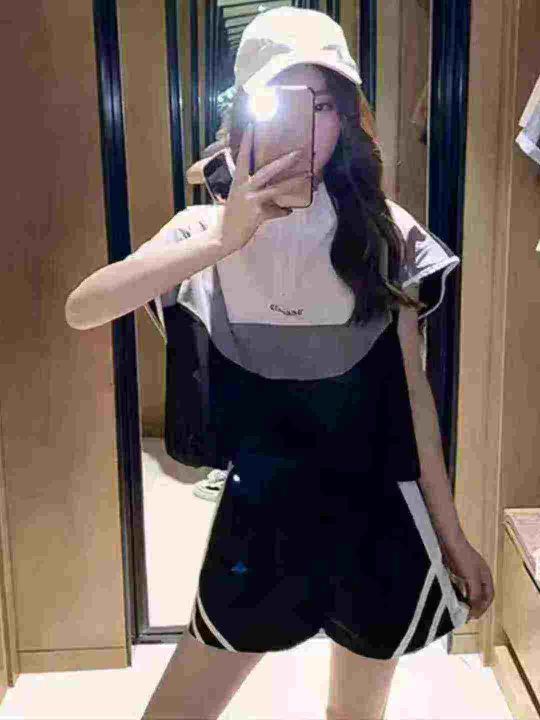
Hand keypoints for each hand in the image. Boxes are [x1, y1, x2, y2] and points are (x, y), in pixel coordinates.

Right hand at [216, 123, 310, 254]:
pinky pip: (277, 211)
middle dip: (284, 161)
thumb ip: (258, 195)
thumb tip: (278, 198)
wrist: (224, 236)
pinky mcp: (258, 214)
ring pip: (276, 189)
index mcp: (238, 181)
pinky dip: (283, 211)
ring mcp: (251, 200)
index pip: (242, 157)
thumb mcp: (242, 200)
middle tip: (298, 152)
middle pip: (267, 171)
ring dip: (293, 182)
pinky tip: (288, 211)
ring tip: (307, 175)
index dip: (247, 141)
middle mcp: (244, 188)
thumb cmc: (234, 216)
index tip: (252, 124)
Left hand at [441, 537, 494, 619]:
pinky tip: (450, 597)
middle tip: (465, 616)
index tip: (473, 617)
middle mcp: (478, 574)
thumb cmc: (462, 556)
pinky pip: (459, 585)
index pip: (489, 596)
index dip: (483, 608)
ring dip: (465, 600)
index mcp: (486, 575)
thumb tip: (475, 609)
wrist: (447, 539)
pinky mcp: (456, 569)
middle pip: (480, 594)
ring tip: (457, 609)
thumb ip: (475, 593)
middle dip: (474, 605)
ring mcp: (467, 571)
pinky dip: (457, 593)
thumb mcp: (472, 577)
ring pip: (468, 590)